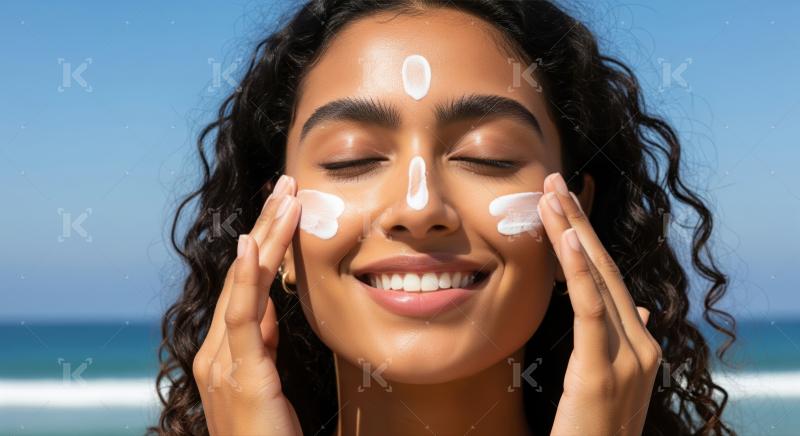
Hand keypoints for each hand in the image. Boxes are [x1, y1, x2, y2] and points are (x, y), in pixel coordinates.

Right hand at [192, 175, 302, 435]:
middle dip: (264, 226)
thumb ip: (263, 342)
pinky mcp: (240, 374)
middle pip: (242, 275)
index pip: (246, 284)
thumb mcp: (267, 377)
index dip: (263, 244)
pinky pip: (240, 318)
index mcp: (224, 351)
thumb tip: (271, 307)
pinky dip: (243, 279)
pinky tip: (248, 246)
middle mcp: (216, 350)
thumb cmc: (268, 434)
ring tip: (284, 197)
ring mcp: (222, 361)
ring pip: (244, 285)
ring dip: (264, 237)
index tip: (281, 207)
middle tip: (285, 184)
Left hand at [537, 172, 661, 435]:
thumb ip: (623, 340)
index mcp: (640, 344)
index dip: (588, 240)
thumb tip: (632, 305)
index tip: (565, 207)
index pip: (609, 279)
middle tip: (554, 183)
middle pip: (605, 270)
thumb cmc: (595, 430)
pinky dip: (581, 272)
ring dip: (573, 233)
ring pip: (598, 280)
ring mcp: (628, 357)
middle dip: (579, 223)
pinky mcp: (603, 370)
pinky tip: (570, 240)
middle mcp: (641, 344)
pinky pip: (592, 310)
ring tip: (552, 196)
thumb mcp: (613, 380)